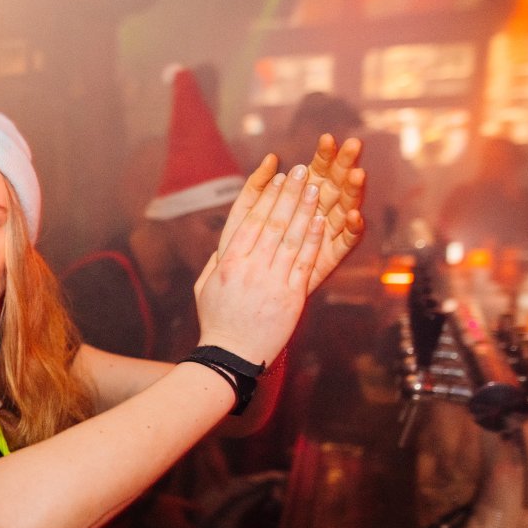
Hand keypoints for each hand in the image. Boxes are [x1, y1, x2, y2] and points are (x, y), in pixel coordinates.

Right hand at [196, 161, 323, 365]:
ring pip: (291, 237)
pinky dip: (313, 239)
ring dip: (305, 209)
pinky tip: (322, 220)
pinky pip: (304, 262)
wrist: (231, 357)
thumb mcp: (205, 288)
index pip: (250, 220)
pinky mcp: (290, 297)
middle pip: (273, 222)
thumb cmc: (216, 322)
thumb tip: (222, 244)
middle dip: (289, 193)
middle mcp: (249, 267)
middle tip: (301, 171)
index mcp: (227, 262)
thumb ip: (215, 263)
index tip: (276, 176)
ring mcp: (271, 281)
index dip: (266, 195)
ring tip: (316, 187)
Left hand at [219, 137, 365, 293]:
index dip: (324, 154)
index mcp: (302, 196)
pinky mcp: (331, 256)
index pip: (318, 169)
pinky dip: (352, 228)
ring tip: (357, 175)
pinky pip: (346, 241)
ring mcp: (327, 233)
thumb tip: (270, 158)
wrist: (246, 288)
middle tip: (353, 145)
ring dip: (353, 191)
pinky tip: (353, 215)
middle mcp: (319, 211)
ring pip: (346, 208)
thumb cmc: (244, 247)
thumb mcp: (245, 213)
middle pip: (337, 183)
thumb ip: (257, 185)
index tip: (327, 138)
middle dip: (345, 164)